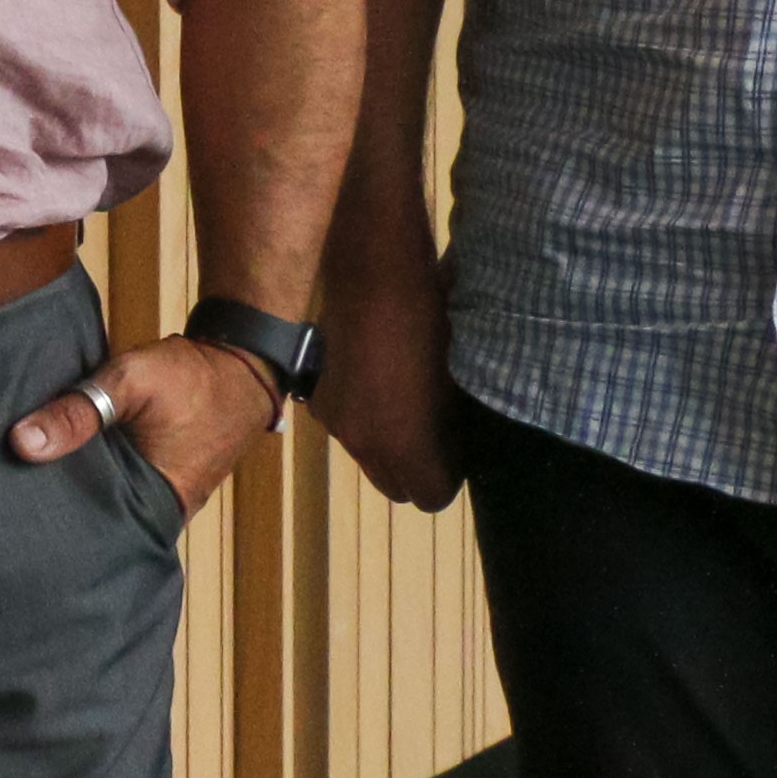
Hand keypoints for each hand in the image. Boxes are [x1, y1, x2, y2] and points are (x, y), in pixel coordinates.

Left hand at [8, 334, 279, 515]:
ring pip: (104, 498)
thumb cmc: (192, 377)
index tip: (9, 510)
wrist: (241, 364)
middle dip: (56, 504)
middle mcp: (161, 512)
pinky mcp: (158, 477)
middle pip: (94, 516)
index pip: (90, 531)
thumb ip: (79, 412)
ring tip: (18, 478)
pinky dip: (92, 470)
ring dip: (73, 484)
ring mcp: (162, 497)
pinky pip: (117, 482)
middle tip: (4, 493)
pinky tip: (55, 458)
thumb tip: (21, 443)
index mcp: (158, 506)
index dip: (51, 520)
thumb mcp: (129, 382)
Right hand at [315, 257, 460, 510]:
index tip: (458, 454)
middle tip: (436, 436)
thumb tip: (456, 444)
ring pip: (369, 458)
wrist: (375, 280)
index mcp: (404, 446)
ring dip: (388, 444)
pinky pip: (348, 428)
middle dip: (416, 471)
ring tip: (405, 402)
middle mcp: (364, 445)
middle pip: (395, 489)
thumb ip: (452, 428)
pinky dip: (363, 417)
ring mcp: (337, 424)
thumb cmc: (431, 329)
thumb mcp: (456, 384)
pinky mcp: (318, 400)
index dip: (449, 479)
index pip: (431, 496)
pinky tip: (375, 381)